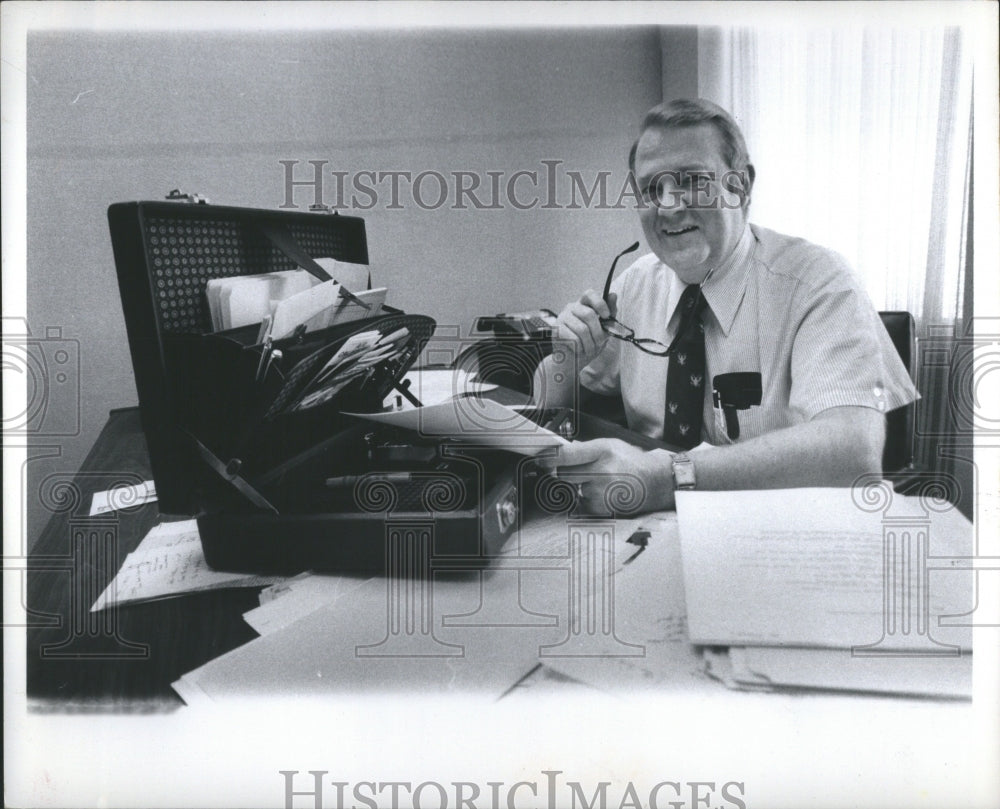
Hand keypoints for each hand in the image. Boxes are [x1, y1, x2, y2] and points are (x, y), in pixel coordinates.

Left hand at [552, 438, 675, 514]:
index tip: (540, 459)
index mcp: (602, 450)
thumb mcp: (612, 445)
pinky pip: (582, 502)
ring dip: (579, 486)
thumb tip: (560, 452)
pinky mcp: (603, 507)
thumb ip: (586, 448)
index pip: (566, 455)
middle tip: (574, 471)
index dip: (549, 458)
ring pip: (573, 489)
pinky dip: (588, 498)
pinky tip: (604, 492)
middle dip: (564, 472)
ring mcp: (602, 491)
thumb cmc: (633, 461)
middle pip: (563, 474)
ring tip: (599, 481)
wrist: (656, 482)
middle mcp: (602, 470)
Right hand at [555, 289, 617, 366]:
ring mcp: (562, 317)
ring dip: (589, 343)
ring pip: (582, 329)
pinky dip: (580, 347)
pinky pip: (573, 338)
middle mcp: (571, 308)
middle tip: (599, 343)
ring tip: (589, 350)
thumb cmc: (589, 342)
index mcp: (583, 305)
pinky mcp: (556, 330)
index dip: (599, 303)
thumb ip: (610, 313)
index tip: (607, 316)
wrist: (574, 360)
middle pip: (588, 314)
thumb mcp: (604, 328)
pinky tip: (579, 350)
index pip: (589, 294)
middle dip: (597, 332)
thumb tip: (613, 295)